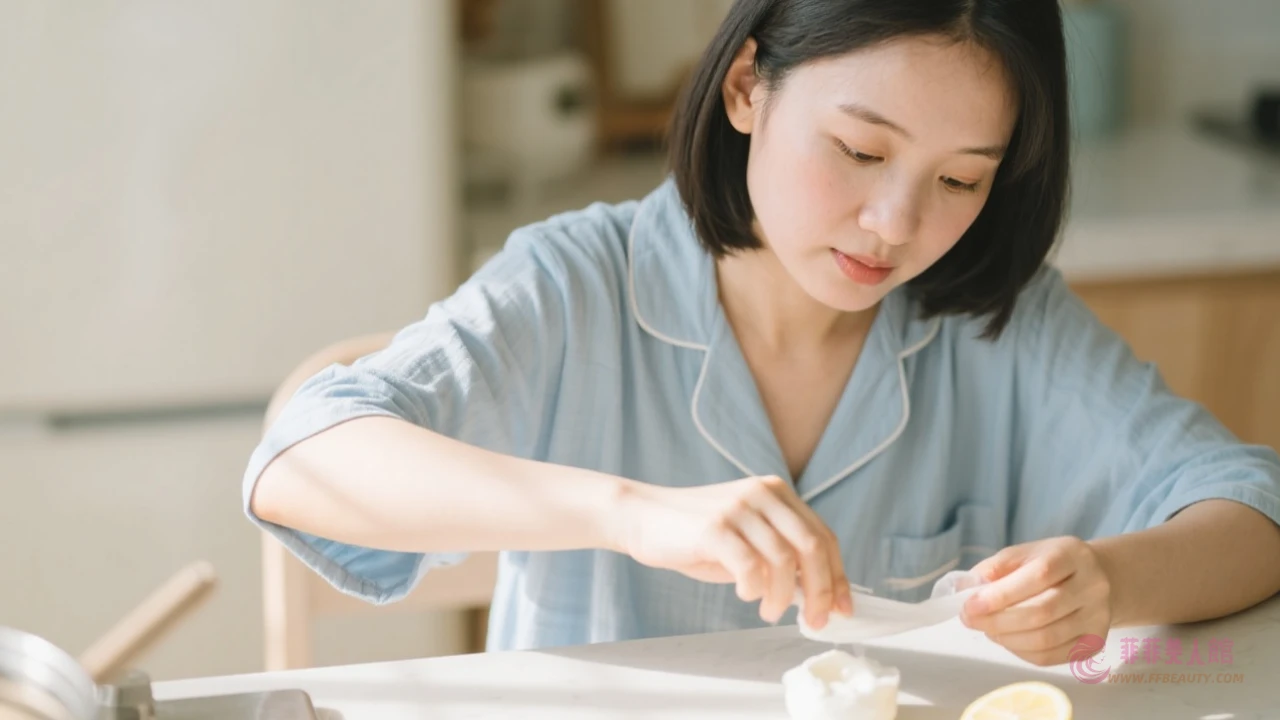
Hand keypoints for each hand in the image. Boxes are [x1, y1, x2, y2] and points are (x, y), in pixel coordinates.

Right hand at [612, 475, 852, 627]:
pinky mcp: (715, 527)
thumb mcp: (746, 540)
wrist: (642, 517)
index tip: (842, 609)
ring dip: (781, 598)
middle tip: (814, 621)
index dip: (837, 577)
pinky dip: (753, 588)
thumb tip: (816, 594)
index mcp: (776, 493)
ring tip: (768, 611)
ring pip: (783, 561)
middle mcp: (762, 494)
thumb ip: (779, 556)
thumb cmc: (696, 535)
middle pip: (812, 547)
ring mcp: (738, 508)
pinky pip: (750, 566)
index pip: (823, 536)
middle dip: (820, 592)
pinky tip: (743, 594)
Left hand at [959, 536, 1113, 665]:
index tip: (969, 605)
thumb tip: (964, 590)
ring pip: (1046, 639)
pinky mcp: (1095, 642)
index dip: (1000, 595)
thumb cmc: (1051, 565)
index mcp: (1072, 555)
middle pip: (1042, 612)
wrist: (1097, 579)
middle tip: (970, 620)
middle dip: (997, 620)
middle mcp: (1092, 586)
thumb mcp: (1024, 554)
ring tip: (988, 629)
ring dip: (1007, 638)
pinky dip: (1021, 652)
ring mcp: (1097, 617)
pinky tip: (1008, 639)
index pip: (1039, 576)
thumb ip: (994, 568)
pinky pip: (1051, 657)